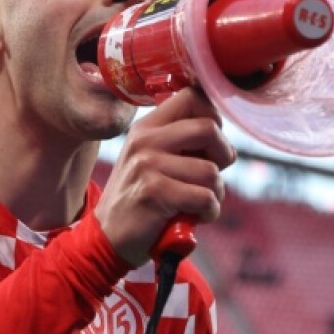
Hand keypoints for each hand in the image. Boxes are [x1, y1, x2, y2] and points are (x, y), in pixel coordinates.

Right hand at [95, 87, 236, 265]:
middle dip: (224, 155)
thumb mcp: (151, 161)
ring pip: (211, 171)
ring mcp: (147, 165)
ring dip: (216, 193)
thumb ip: (180, 143)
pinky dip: (209, 212)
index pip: (192, 97)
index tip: (210, 144)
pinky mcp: (155, 193)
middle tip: (213, 175)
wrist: (108, 237)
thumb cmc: (141, 199)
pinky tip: (194, 217)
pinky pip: (205, 198)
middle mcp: (145, 141)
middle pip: (208, 128)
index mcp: (146, 128)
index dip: (213, 118)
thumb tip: (224, 141)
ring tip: (198, 203)